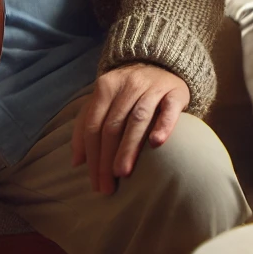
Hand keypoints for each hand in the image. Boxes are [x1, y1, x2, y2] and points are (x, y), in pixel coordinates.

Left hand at [71, 63, 189, 193]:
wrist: (163, 67)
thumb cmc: (128, 92)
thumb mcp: (104, 101)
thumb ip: (86, 125)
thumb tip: (76, 161)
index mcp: (106, 86)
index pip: (94, 125)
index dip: (92, 156)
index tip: (95, 183)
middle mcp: (129, 83)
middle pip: (113, 125)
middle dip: (108, 159)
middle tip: (108, 186)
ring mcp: (153, 86)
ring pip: (138, 118)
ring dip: (129, 146)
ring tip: (123, 173)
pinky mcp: (176, 91)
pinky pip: (169, 109)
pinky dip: (163, 125)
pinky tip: (156, 143)